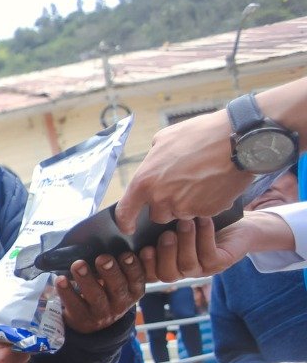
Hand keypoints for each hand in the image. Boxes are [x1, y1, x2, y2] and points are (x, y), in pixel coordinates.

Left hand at [58, 253, 145, 333]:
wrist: (91, 320)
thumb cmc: (107, 290)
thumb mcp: (119, 280)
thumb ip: (120, 264)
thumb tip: (116, 239)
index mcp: (132, 291)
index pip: (137, 279)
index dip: (134, 267)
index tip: (127, 254)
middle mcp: (120, 303)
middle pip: (117, 287)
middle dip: (110, 272)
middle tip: (103, 258)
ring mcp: (102, 313)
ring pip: (96, 296)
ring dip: (86, 279)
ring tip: (78, 264)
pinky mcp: (82, 318)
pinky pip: (74, 304)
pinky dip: (66, 291)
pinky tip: (60, 279)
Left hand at [117, 109, 251, 225]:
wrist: (238, 141)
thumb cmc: (200, 135)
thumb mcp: (164, 139)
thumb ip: (152, 160)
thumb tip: (151, 167)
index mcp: (145, 182)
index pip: (125, 212)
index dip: (124, 222)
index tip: (128, 227)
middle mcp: (162, 199)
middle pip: (157, 215)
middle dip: (164, 205)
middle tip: (178, 186)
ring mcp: (186, 208)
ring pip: (180, 214)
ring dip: (185, 204)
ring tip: (198, 181)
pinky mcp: (207, 211)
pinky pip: (201, 212)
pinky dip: (205, 203)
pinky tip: (212, 184)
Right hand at [136, 214, 292, 282]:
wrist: (236, 226)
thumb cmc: (198, 221)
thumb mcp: (172, 223)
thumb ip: (154, 228)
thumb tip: (130, 220)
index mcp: (165, 264)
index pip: (148, 273)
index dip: (142, 266)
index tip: (141, 248)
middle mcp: (181, 271)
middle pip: (165, 275)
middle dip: (164, 255)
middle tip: (166, 234)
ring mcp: (201, 270)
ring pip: (187, 266)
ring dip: (185, 244)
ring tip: (185, 222)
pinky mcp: (220, 264)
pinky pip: (209, 255)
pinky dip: (204, 237)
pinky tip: (203, 220)